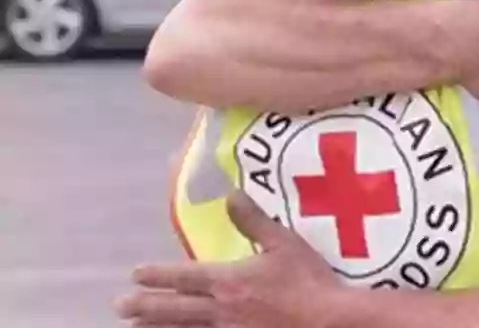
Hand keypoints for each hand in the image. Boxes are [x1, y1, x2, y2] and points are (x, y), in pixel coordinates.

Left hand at [115, 192, 341, 327]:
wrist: (327, 320)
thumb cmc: (308, 281)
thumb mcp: (284, 243)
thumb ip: (254, 221)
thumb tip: (230, 195)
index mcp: (229, 280)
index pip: (185, 276)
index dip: (158, 275)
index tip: (135, 274)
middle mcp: (220, 309)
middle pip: (174, 308)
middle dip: (144, 306)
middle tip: (118, 306)